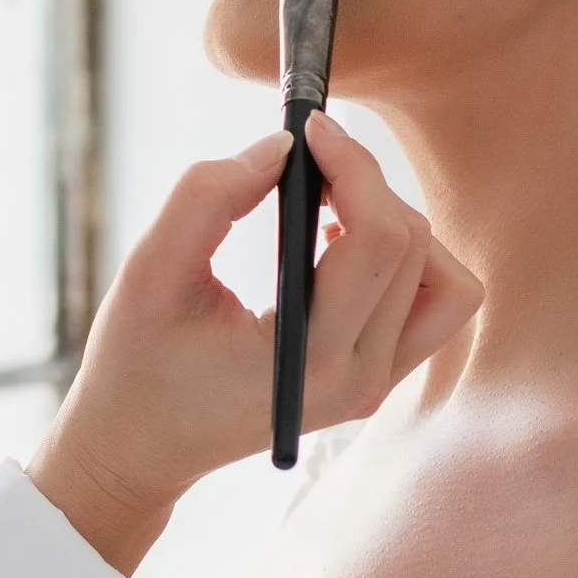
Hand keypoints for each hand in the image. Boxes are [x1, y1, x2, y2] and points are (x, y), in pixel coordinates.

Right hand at [28, 115, 480, 572]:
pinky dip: (403, 260)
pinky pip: (432, 305)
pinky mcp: (376, 380)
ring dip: (395, 223)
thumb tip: (281, 147)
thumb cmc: (134, 364)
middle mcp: (359, 378)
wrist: (137, 450)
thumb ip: (208, 198)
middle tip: (306, 159)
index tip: (308, 128)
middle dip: (366, 182)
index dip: (353, 166)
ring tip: (328, 209)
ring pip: (443, 278)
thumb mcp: (149, 271)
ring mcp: (375, 386)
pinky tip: (338, 246)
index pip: (379, 239)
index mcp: (308, 358)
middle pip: (415, 247)